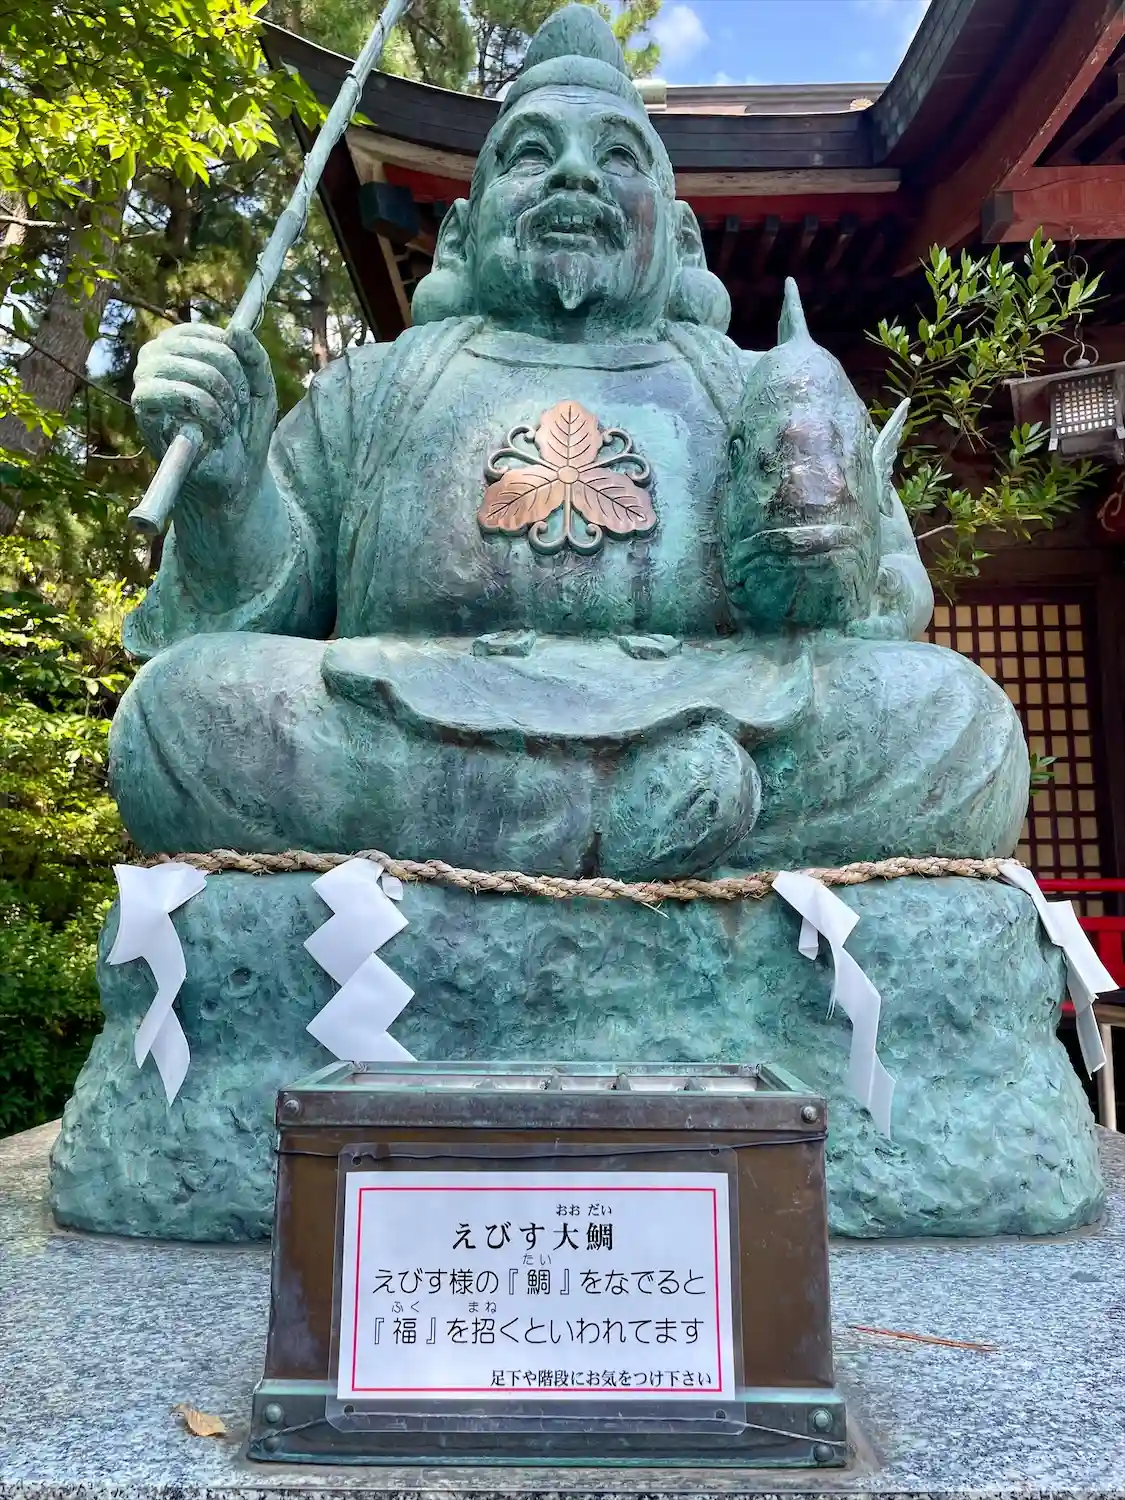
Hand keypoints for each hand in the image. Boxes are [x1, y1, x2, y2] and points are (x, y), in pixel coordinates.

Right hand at [132, 323, 276, 505]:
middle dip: (231, 381)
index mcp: (182, 346)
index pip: (211, 334)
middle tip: (236, 409)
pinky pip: (174, 391)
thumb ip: (255, 356)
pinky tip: (213, 430)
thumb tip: (234, 329)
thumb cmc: (244, 428)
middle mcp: (158, 357)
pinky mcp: (143, 407)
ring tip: (225, 421)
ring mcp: (147, 379)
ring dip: (220, 399)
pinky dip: (204, 411)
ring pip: (189, 368)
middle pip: (204, 348)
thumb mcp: (260, 388)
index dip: (237, 361)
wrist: (235, 474)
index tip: (244, 388)